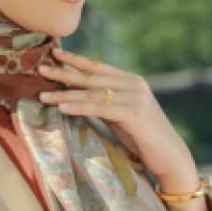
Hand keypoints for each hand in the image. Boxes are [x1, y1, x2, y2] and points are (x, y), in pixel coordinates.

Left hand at [38, 46, 202, 196]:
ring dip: (66, 94)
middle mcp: (134, 84)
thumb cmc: (144, 140)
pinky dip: (80, 107)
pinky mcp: (134, 113)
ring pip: (93, 93)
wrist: (170, 157)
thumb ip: (105, 103)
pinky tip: (63, 107)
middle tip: (41, 68)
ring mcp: (136, 97)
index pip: (98, 67)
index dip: (76, 60)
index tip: (55, 53)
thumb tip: (78, 97)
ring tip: (43, 95)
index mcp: (131, 81)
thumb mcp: (121, 116)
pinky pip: (100, 108)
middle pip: (92, 76)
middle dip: (65, 72)